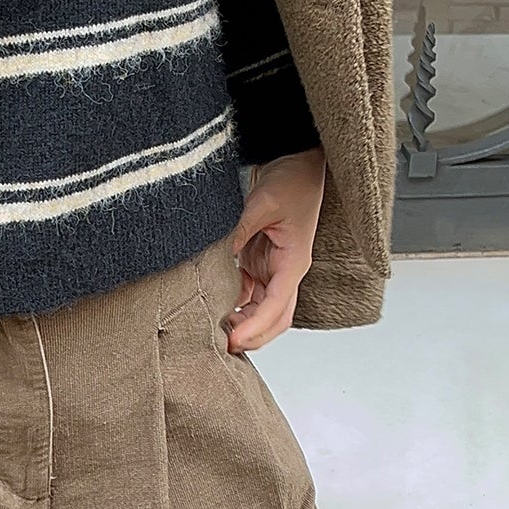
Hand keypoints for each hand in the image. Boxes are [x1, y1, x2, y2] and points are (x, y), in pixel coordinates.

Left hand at [226, 146, 325, 351]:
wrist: (294, 162)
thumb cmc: (290, 180)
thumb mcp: (262, 204)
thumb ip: (239, 232)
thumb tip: (215, 256)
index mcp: (294, 263)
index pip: (277, 307)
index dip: (255, 328)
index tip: (233, 340)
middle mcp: (286, 272)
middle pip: (274, 321)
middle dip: (251, 337)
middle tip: (220, 346)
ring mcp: (273, 271)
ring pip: (261, 313)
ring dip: (241, 325)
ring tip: (214, 332)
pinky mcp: (259, 265)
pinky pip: (248, 296)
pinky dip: (234, 308)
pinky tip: (215, 310)